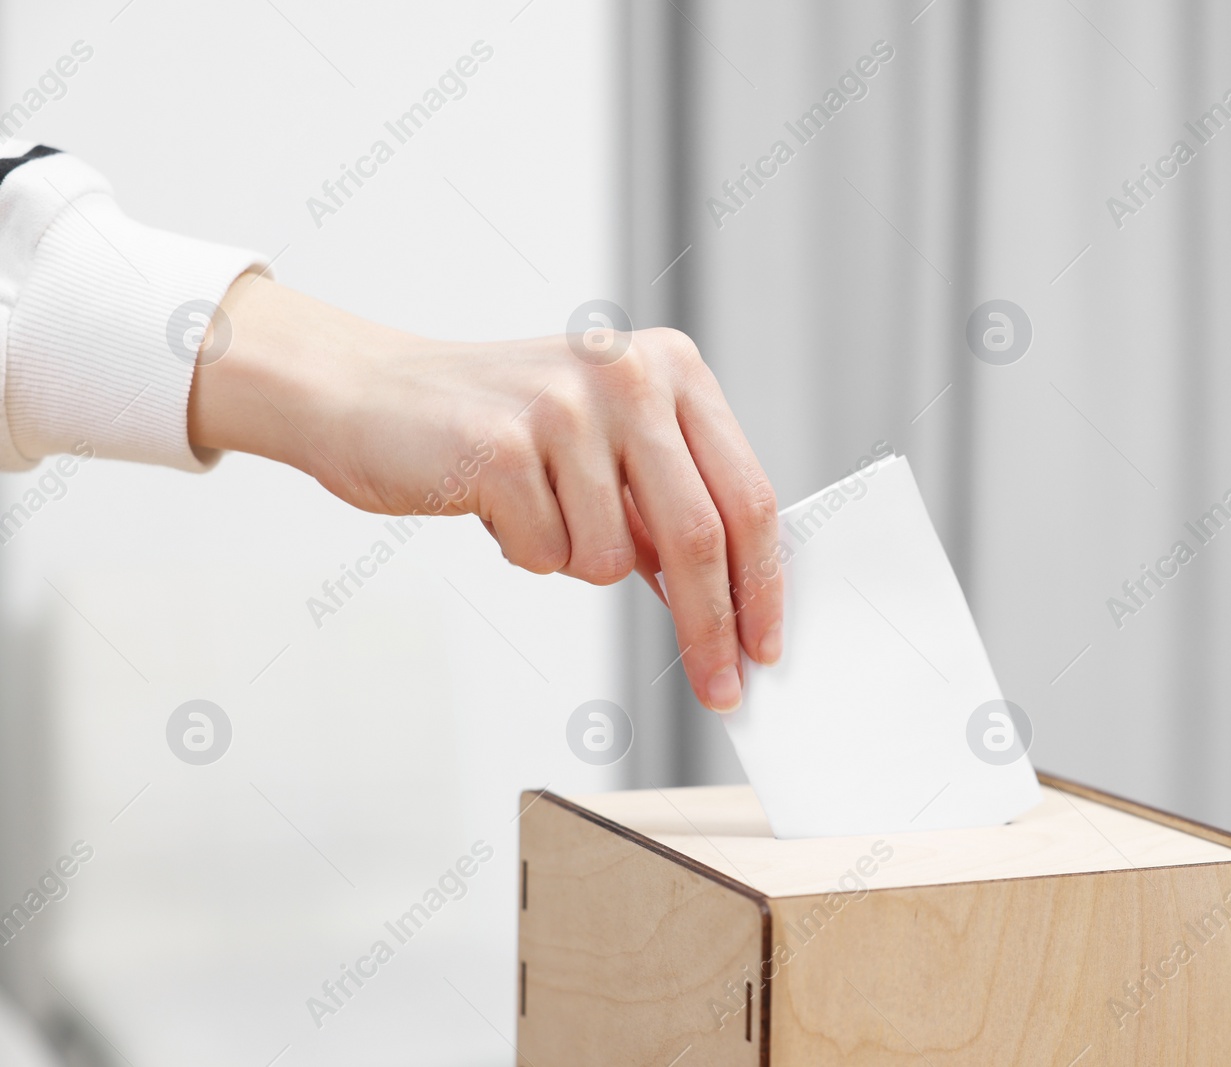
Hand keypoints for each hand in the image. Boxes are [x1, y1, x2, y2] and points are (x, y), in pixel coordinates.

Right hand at [188, 274, 781, 711]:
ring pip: (613, 558)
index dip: (763, 583)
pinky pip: (547, 555)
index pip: (746, 494)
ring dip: (576, 561)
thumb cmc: (498, 427)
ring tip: (537, 510)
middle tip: (720, 687)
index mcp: (673, 366)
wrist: (369, 393)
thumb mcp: (607, 443)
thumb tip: (734, 600)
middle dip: (713, 627)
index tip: (765, 646)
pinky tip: (496, 505)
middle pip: (702, 535)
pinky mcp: (502, 447)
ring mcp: (565, 407)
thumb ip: (670, 502)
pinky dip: (525, 552)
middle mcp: (628, 374)